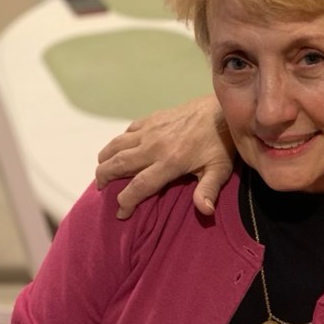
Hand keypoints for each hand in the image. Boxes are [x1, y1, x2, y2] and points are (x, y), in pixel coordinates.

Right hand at [95, 97, 234, 217]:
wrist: (222, 110)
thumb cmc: (222, 144)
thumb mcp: (220, 170)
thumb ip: (209, 191)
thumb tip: (205, 211)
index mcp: (170, 162)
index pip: (139, 185)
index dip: (126, 201)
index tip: (121, 213)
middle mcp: (154, 145)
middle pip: (118, 164)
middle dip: (104, 178)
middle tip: (101, 190)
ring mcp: (151, 130)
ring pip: (117, 145)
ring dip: (105, 158)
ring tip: (101, 171)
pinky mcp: (152, 118)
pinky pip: (127, 131)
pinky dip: (118, 142)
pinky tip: (119, 150)